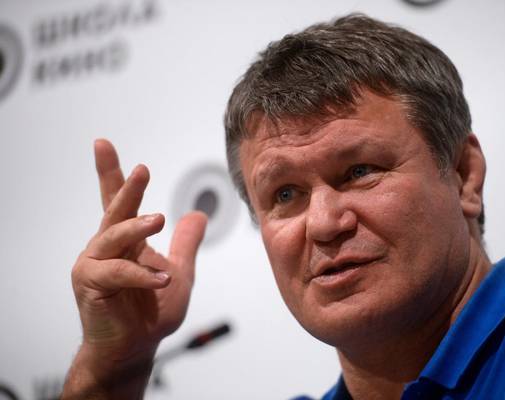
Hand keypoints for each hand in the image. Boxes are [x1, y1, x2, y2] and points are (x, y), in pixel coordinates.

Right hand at [70, 139, 206, 369]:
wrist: (135, 346)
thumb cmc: (151, 312)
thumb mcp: (178, 272)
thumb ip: (185, 243)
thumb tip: (199, 214)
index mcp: (124, 240)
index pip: (116, 201)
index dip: (111, 173)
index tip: (103, 144)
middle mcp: (105, 247)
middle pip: (115, 210)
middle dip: (127, 188)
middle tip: (142, 169)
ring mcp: (94, 264)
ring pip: (114, 236)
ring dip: (136, 227)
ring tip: (159, 219)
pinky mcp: (90, 285)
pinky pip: (117, 272)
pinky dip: (141, 275)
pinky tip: (161, 279)